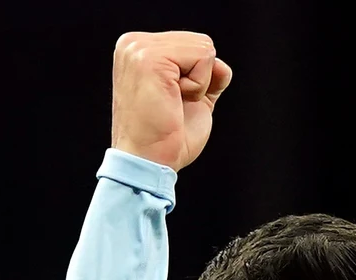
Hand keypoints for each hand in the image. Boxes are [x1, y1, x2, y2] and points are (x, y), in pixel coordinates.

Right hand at [111, 31, 233, 170]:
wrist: (149, 162)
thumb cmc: (165, 137)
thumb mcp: (190, 98)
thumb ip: (205, 75)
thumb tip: (221, 67)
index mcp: (138, 50)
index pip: (192, 44)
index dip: (195, 77)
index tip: (170, 100)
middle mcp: (133, 44)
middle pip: (201, 42)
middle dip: (198, 78)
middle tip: (171, 103)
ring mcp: (139, 49)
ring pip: (204, 48)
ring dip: (198, 83)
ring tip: (171, 102)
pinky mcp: (150, 58)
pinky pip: (203, 57)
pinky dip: (199, 86)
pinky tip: (174, 100)